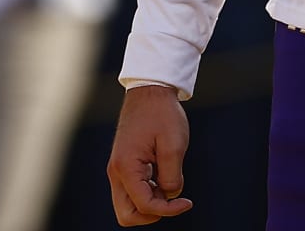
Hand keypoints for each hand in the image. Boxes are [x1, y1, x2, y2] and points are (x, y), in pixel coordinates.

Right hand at [107, 83, 192, 224]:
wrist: (150, 90)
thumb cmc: (162, 114)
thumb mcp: (174, 146)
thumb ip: (172, 177)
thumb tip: (170, 196)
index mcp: (126, 166)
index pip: (144, 206)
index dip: (169, 211)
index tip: (187, 202)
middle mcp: (116, 171)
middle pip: (127, 214)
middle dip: (152, 214)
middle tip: (172, 200)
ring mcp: (118, 168)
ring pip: (128, 205)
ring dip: (150, 203)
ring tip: (169, 181)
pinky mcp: (124, 164)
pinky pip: (133, 190)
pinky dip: (149, 192)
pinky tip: (163, 174)